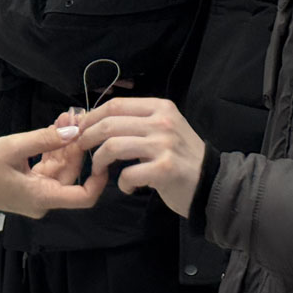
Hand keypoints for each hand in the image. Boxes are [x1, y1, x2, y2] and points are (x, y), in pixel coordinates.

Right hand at [0, 125, 106, 218]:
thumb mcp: (14, 147)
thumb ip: (46, 139)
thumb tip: (74, 130)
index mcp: (43, 196)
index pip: (84, 197)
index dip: (99, 179)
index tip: (102, 154)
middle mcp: (43, 199)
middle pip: (71, 174)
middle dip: (76, 146)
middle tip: (78, 118)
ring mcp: (35, 194)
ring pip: (59, 169)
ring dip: (64, 144)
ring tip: (66, 117)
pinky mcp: (28, 186)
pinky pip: (46, 168)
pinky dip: (51, 150)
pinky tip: (55, 128)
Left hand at [75, 97, 204, 216]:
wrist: (211, 183)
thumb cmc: (181, 156)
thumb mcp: (163, 129)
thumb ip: (136, 123)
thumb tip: (95, 121)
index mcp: (160, 107)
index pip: (115, 105)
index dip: (92, 117)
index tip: (80, 129)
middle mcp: (162, 122)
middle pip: (110, 123)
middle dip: (87, 137)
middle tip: (81, 149)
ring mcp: (164, 145)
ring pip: (113, 146)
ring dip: (99, 160)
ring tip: (99, 170)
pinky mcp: (165, 169)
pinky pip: (128, 173)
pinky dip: (122, 183)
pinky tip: (127, 186)